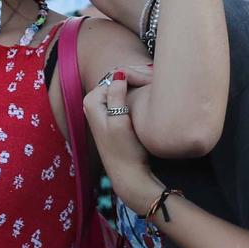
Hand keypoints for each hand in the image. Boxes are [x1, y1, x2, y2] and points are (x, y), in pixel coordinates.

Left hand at [82, 72, 160, 208]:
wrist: (128, 174)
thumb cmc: (125, 150)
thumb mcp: (120, 122)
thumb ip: (116, 96)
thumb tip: (118, 73)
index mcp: (91, 100)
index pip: (116, 74)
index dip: (135, 74)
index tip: (152, 80)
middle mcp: (93, 102)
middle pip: (118, 78)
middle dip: (137, 76)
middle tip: (156, 80)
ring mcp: (102, 108)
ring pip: (122, 86)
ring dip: (138, 83)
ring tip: (155, 84)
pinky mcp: (112, 115)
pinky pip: (125, 95)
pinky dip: (137, 92)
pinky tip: (150, 94)